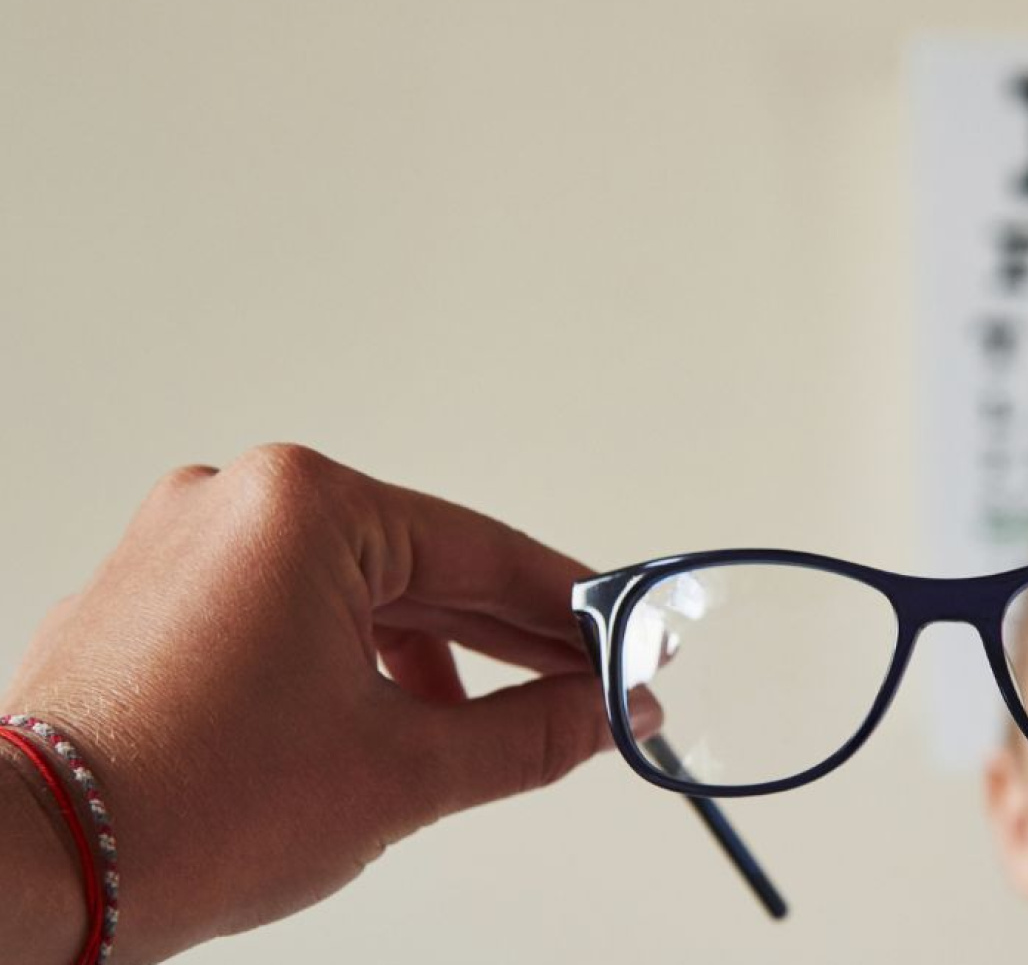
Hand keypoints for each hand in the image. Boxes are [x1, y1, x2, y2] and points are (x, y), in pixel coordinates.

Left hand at [2, 444, 659, 963]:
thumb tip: (605, 711)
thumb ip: (530, 732)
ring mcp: (182, 546)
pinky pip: (284, 610)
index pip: (480, 551)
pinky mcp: (149, 597)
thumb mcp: (404, 770)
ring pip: (351, 591)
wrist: (28, 870)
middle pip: (418, 566)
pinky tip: (386, 718)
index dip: (570, 612)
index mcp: (302, 507)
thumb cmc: (184, 808)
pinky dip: (347, 659)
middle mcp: (235, 501)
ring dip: (428, 656)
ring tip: (485, 725)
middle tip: (587, 683)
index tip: (625, 643)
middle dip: (505, 638)